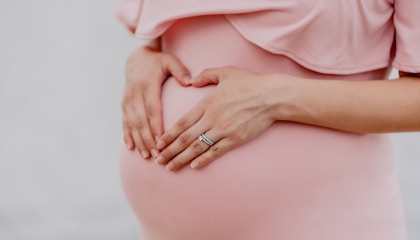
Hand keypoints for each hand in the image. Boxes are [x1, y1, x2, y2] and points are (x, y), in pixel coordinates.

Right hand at [122, 45, 190, 158]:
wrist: (136, 59)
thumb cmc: (158, 62)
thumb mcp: (170, 61)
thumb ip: (180, 71)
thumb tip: (190, 82)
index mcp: (148, 85)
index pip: (152, 108)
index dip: (155, 124)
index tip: (161, 139)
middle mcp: (135, 94)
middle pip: (141, 120)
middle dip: (148, 139)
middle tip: (157, 154)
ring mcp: (128, 101)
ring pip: (132, 124)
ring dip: (138, 141)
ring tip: (146, 156)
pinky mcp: (124, 105)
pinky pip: (124, 122)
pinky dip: (127, 136)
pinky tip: (131, 148)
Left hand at [154, 67, 275, 170]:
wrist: (271, 97)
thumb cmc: (249, 83)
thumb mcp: (226, 72)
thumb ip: (206, 75)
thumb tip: (192, 80)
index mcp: (206, 103)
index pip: (182, 123)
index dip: (168, 135)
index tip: (158, 143)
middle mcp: (211, 119)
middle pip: (185, 138)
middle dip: (169, 151)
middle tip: (158, 160)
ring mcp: (223, 130)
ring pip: (197, 148)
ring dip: (182, 159)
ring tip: (170, 167)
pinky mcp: (235, 139)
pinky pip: (216, 152)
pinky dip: (204, 160)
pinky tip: (194, 166)